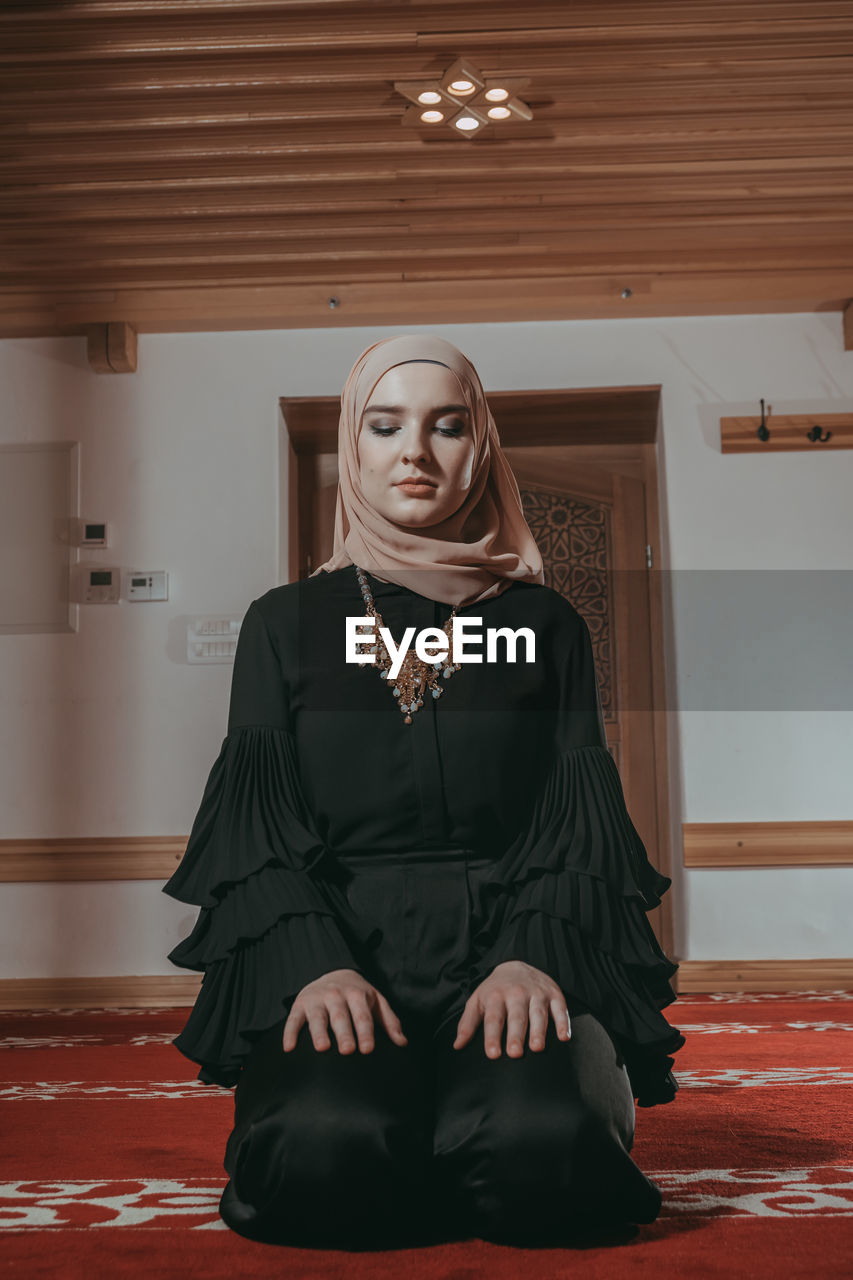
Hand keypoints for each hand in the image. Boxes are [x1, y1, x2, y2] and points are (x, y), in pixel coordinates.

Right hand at [282, 968, 408, 1054]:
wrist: (333, 972)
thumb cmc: (358, 996)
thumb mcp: (376, 1002)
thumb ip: (390, 1022)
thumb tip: (402, 1043)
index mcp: (357, 994)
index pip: (363, 1015)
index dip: (365, 1032)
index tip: (367, 1049)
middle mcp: (336, 995)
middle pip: (341, 1016)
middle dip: (344, 1033)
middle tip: (347, 1051)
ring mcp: (317, 999)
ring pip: (317, 1016)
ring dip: (319, 1032)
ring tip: (322, 1048)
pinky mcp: (300, 1004)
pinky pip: (294, 1019)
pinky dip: (290, 1032)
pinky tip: (289, 1048)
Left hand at [453, 960, 571, 1057]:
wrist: (516, 964)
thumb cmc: (494, 991)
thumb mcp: (477, 1001)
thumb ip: (467, 1023)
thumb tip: (457, 1046)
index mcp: (496, 996)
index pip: (493, 1018)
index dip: (493, 1036)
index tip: (492, 1054)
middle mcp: (517, 994)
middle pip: (516, 1016)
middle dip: (516, 1034)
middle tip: (515, 1053)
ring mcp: (537, 993)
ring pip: (538, 1013)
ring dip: (538, 1030)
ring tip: (537, 1047)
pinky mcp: (554, 994)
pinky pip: (560, 1008)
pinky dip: (563, 1022)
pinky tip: (564, 1037)